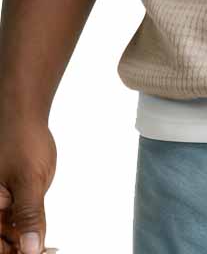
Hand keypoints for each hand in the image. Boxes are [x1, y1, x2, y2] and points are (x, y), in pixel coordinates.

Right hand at [0, 109, 56, 253]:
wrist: (25, 118)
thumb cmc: (22, 141)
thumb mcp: (29, 180)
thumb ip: (30, 215)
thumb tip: (32, 248)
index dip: (13, 253)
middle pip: (2, 243)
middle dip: (20, 251)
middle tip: (46, 252)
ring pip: (9, 239)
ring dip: (26, 245)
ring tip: (49, 249)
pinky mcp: (9, 204)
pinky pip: (16, 227)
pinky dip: (29, 235)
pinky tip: (45, 242)